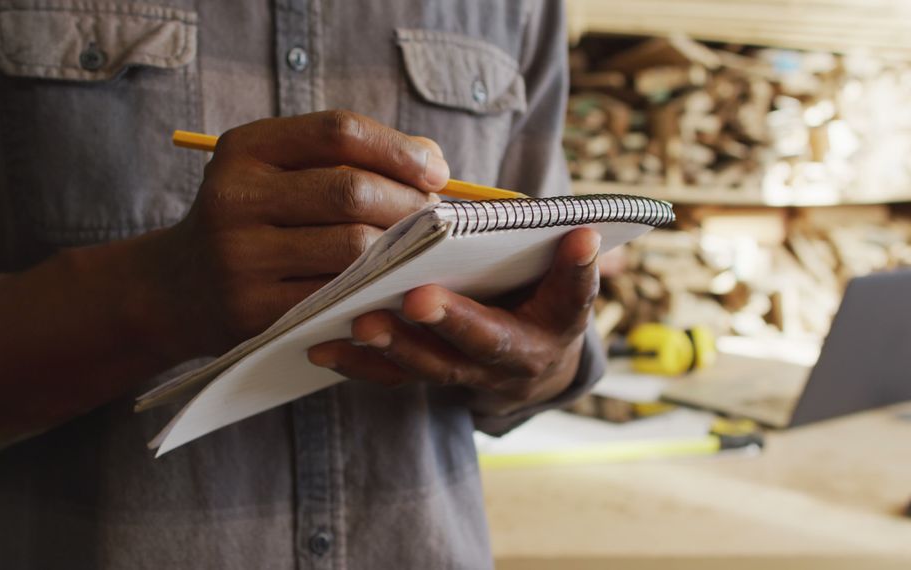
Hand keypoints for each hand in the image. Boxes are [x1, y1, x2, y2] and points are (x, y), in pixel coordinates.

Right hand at [141, 111, 449, 359]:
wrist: (177, 288)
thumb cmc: (255, 220)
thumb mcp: (279, 171)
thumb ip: (349, 156)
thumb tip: (432, 159)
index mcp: (244, 149)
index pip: (338, 132)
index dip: (399, 149)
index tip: (436, 171)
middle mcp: (234, 197)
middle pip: (350, 191)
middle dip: (410, 204)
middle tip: (435, 218)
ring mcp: (239, 258)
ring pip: (352, 248)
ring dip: (402, 250)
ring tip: (420, 249)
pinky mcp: (253, 311)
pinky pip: (339, 297)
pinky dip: (378, 289)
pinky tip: (393, 285)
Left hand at [307, 228, 601, 415]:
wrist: (530, 364)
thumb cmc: (538, 294)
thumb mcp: (558, 275)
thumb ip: (561, 251)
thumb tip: (587, 224)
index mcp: (559, 320)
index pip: (574, 293)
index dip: (578, 268)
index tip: (582, 234)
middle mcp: (520, 356)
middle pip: (488, 340)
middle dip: (454, 320)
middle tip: (417, 298)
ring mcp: (475, 375)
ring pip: (436, 366)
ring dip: (398, 345)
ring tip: (361, 322)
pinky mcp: (434, 381)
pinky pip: (396, 379)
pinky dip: (358, 364)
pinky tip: (322, 346)